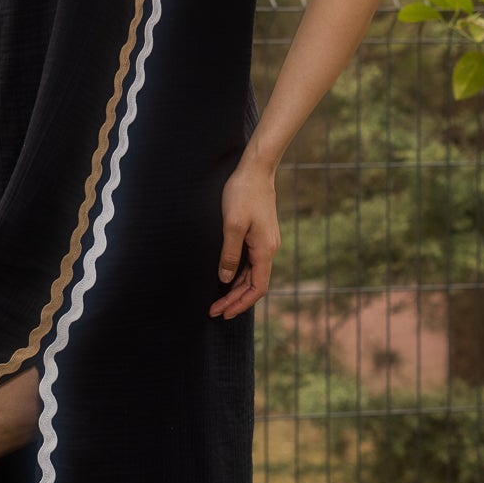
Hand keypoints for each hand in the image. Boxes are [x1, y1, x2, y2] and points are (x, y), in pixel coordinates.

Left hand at [209, 154, 278, 319]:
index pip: (257, 288)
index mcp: (265, 250)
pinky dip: (239, 275)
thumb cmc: (242, 193)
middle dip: (235, 300)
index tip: (223, 313)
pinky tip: (226, 278)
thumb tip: (224, 278)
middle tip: (214, 311)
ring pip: (252, 274)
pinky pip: (251, 262)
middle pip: (254, 284)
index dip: (240, 303)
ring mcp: (266, 242)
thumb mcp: (232, 225)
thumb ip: (229, 254)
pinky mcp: (260, 235)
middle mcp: (269, 249)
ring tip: (218, 299)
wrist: (256, 170)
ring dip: (236, 289)